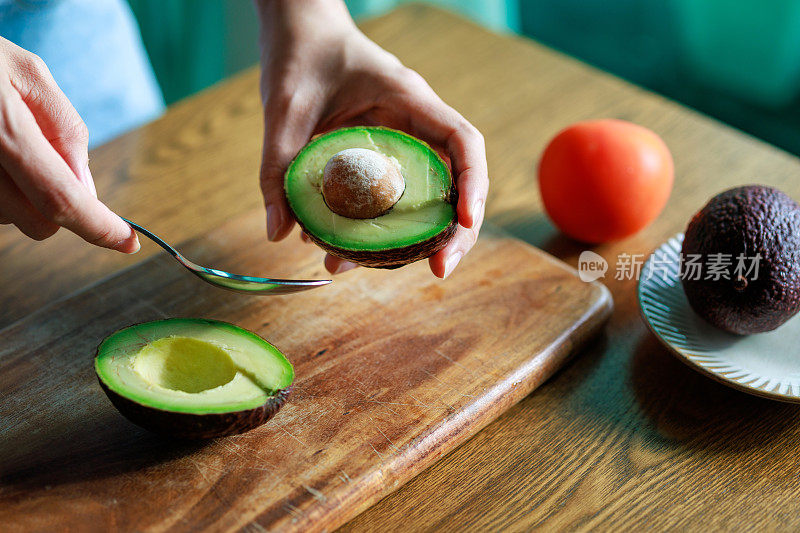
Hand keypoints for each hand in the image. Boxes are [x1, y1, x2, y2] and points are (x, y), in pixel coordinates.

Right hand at [0, 37, 137, 251]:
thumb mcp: (27, 73)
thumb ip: (64, 129)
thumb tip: (85, 185)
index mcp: (2, 134)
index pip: (61, 200)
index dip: (100, 228)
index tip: (128, 242)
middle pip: (39, 223)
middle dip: (60, 206)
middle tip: (51, 160)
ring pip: (12, 218)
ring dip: (24, 194)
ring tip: (6, 142)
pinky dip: (2, 191)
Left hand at [257, 0, 487, 277]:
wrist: (298, 34)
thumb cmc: (299, 57)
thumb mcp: (283, 110)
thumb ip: (279, 167)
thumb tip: (278, 233)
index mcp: (409, 99)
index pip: (462, 141)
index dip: (473, 183)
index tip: (465, 222)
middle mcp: (416, 124)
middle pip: (456, 181)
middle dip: (454, 231)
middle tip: (438, 272)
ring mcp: (402, 143)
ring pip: (426, 198)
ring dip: (410, 240)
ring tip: (361, 268)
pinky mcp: (382, 159)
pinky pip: (394, 199)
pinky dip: (377, 229)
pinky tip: (341, 250)